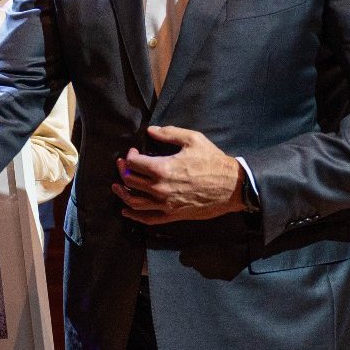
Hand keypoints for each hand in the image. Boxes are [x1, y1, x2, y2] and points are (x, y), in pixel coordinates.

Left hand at [113, 125, 246, 224]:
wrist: (232, 187)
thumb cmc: (213, 161)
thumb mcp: (193, 140)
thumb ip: (169, 133)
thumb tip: (150, 131)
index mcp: (162, 168)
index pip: (134, 163)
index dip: (130, 156)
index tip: (133, 152)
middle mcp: (160, 188)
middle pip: (130, 181)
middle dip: (123, 171)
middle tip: (123, 164)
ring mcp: (165, 204)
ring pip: (134, 201)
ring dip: (122, 193)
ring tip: (116, 187)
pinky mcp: (172, 215)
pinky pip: (148, 218)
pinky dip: (134, 216)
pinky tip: (126, 211)